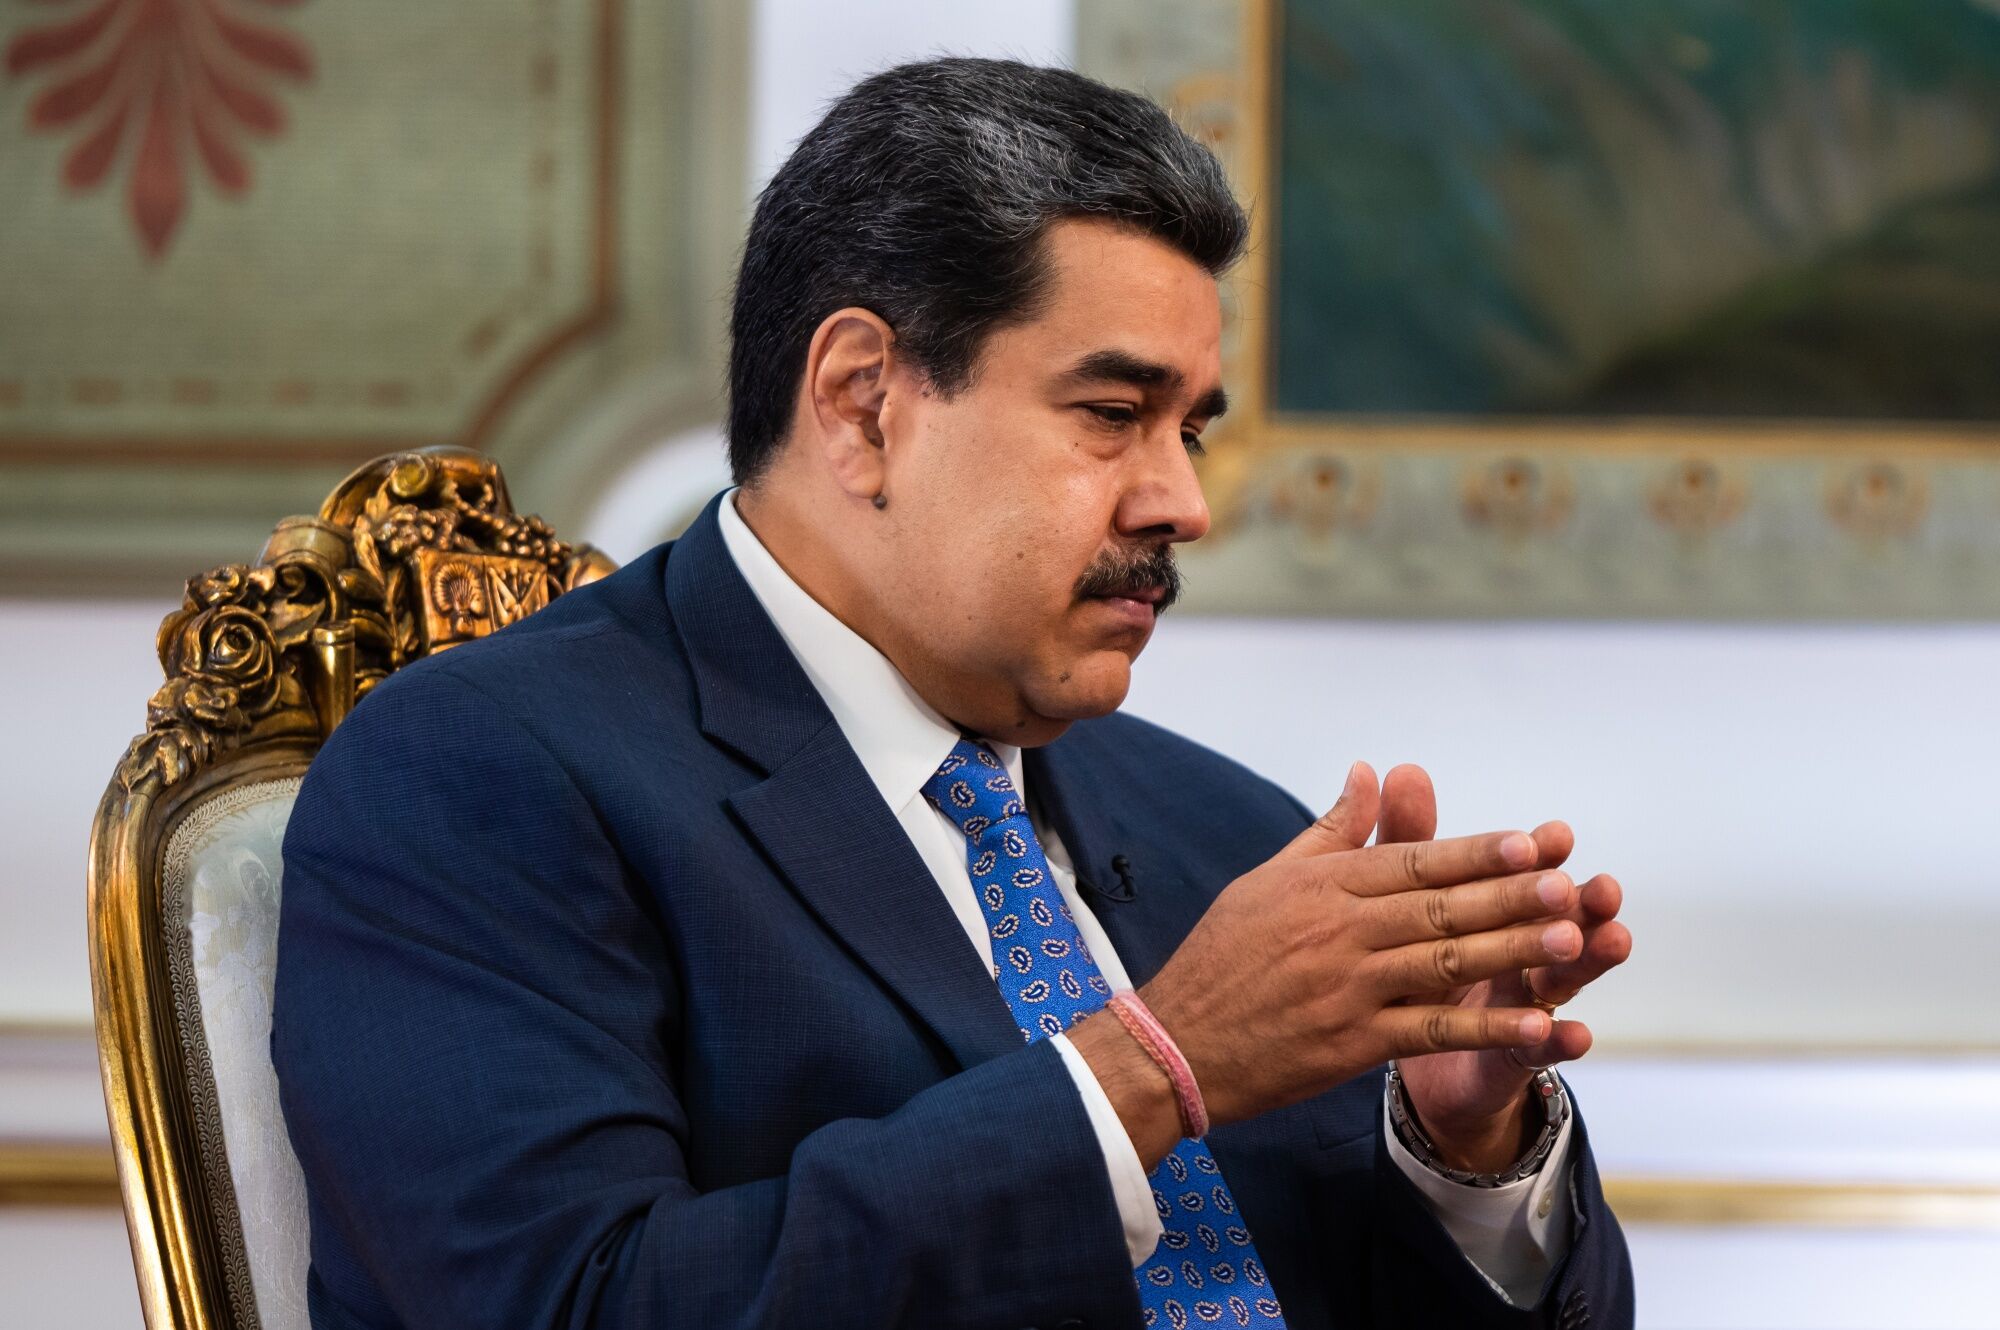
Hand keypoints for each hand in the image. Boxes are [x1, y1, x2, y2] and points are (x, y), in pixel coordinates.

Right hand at [1071, 762, 1580, 1166]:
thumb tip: (1369, 772)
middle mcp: (1340, 931)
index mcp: (1322, 886)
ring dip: (1511, 953)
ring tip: (1569, 940)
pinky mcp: (1354, 1043)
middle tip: (1571, 885)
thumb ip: (1331, 831)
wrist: (1179, 1042)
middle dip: (1510, 897)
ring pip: (1444, 964)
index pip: (1413, 861)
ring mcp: (1349, 989)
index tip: (1531, 841)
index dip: (1476, 852)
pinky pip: (1432, 1031)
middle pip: (1439, 909)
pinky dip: (1486, 1028)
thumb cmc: (1222, 956)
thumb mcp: (1267, 879)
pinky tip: (1536, 1025)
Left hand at [1379, 765, 1631, 1171]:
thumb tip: (1402, 769)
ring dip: (1589, 961)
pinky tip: (1575, 1036)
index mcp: (1488, 908)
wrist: (1406, 1052)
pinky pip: (1535, 1048)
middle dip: (1580, 903)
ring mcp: (1519, 1002)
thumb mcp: (1404, 902)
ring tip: (1613, 943)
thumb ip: (1406, 841)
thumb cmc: (1412, 962)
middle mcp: (1514, 950)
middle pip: (1554, 920)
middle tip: (1600, 888)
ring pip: (1560, 978)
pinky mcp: (1509, 1052)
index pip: (1520, 875)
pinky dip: (1555, 1041)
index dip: (1539, 857)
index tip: (1556, 835)